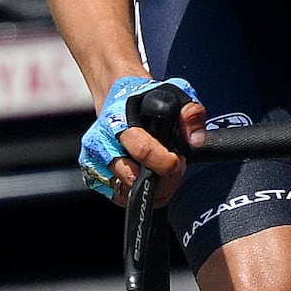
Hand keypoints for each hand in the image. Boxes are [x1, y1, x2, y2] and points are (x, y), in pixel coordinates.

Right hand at [78, 72, 199, 208]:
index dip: (166, 162)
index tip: (178, 160)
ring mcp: (94, 161)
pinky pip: (119, 197)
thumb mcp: (173, 94)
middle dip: (162, 180)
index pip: (142, 151)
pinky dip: (138, 193)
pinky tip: (148, 177)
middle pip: (133, 179)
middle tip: (173, 167)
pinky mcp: (93, 176)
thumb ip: (190, 114)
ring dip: (152, 189)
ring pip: (126, 193)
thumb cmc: (143, 98)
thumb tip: (196, 140)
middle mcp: (101, 143)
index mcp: (117, 120)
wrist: (116, 95)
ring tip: (162, 171)